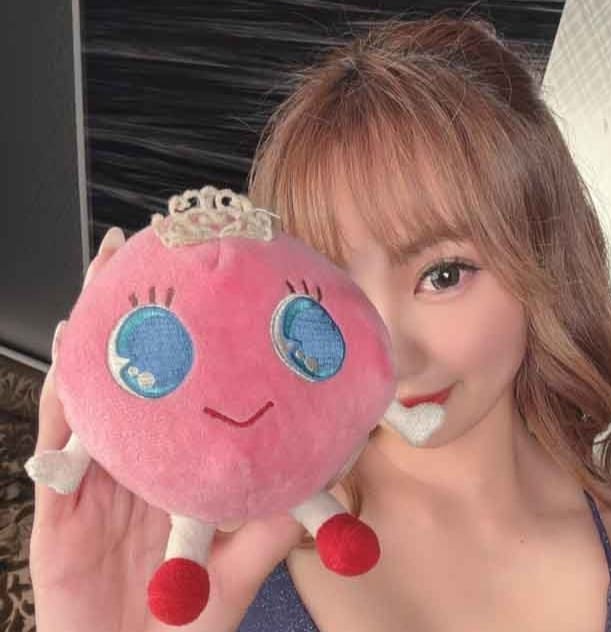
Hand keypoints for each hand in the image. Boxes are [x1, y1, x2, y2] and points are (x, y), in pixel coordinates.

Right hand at [28, 227, 305, 631]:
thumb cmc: (183, 621)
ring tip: (108, 269)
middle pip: (131, 368)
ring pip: (91, 385)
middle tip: (148, 245)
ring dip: (95, 327)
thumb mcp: (237, 565)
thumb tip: (322, 476)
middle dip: (133, 307)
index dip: (186, 337)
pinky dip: (66, 393)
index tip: (204, 283)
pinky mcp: (59, 503)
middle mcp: (133, 455)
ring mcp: (94, 473)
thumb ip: (271, 523)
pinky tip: (73, 344)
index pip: (178, 387)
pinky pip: (58, 439)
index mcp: (171, 463)